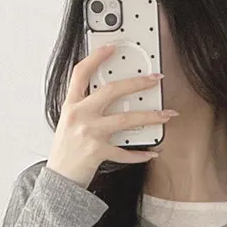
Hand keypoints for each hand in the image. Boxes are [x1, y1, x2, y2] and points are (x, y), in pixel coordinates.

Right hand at [46, 44, 176, 188]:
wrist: (59, 180)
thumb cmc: (66, 151)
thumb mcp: (69, 123)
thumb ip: (84, 108)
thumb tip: (109, 95)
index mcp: (71, 105)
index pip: (81, 73)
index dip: (96, 57)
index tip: (112, 47)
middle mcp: (80, 116)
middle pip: (111, 91)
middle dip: (137, 83)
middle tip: (155, 78)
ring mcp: (89, 134)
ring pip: (126, 120)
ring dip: (150, 116)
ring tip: (167, 114)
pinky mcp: (98, 152)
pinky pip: (125, 152)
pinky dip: (141, 153)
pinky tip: (152, 151)